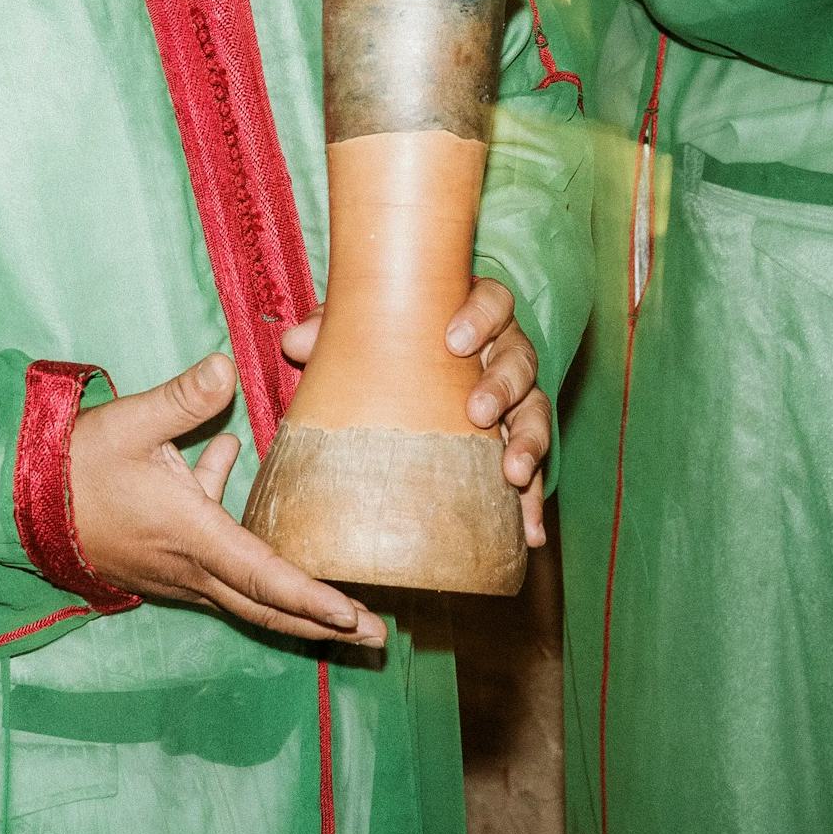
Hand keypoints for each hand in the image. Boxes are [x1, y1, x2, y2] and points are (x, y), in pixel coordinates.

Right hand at [65, 354, 382, 646]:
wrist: (14, 502)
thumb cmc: (73, 465)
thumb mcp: (128, 422)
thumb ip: (182, 398)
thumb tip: (228, 368)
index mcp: (189, 536)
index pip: (263, 577)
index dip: (311, 599)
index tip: (353, 615)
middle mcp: (188, 567)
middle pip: (266, 606)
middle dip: (324, 625)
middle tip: (377, 636)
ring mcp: (174, 572)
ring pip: (246, 593)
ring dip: (294, 600)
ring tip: (342, 603)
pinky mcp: (163, 562)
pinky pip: (219, 565)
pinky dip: (248, 548)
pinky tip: (230, 464)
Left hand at [281, 270, 551, 548]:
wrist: (399, 379)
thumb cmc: (387, 344)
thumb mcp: (362, 332)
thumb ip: (333, 332)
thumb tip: (295, 343)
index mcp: (472, 315)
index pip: (492, 300)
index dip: (479, 316)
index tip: (455, 339)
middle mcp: (503, 353)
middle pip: (519, 359)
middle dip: (503, 386)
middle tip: (479, 412)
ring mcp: (515, 399)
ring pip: (536, 412)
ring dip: (529, 443)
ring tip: (513, 474)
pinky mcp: (516, 443)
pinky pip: (533, 470)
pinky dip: (533, 501)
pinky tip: (529, 533)